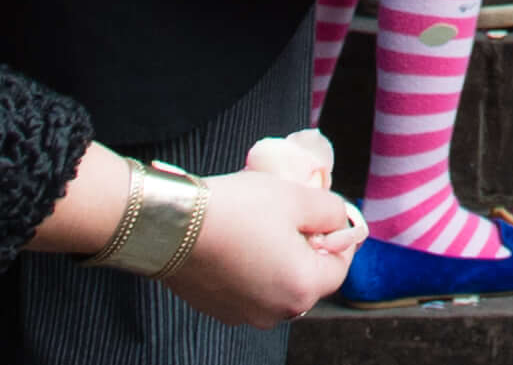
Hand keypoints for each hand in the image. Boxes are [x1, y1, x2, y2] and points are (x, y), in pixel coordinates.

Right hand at [160, 136, 365, 325]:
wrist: (171, 225)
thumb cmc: (238, 210)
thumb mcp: (297, 197)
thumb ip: (331, 211)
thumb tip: (339, 221)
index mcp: (302, 288)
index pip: (340, 267)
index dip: (340, 237)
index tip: (330, 215)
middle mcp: (276, 312)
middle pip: (309, 278)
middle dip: (308, 247)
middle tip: (295, 215)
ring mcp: (245, 315)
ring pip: (279, 284)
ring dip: (280, 258)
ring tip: (264, 225)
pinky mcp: (219, 309)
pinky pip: (250, 289)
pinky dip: (253, 269)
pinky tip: (239, 241)